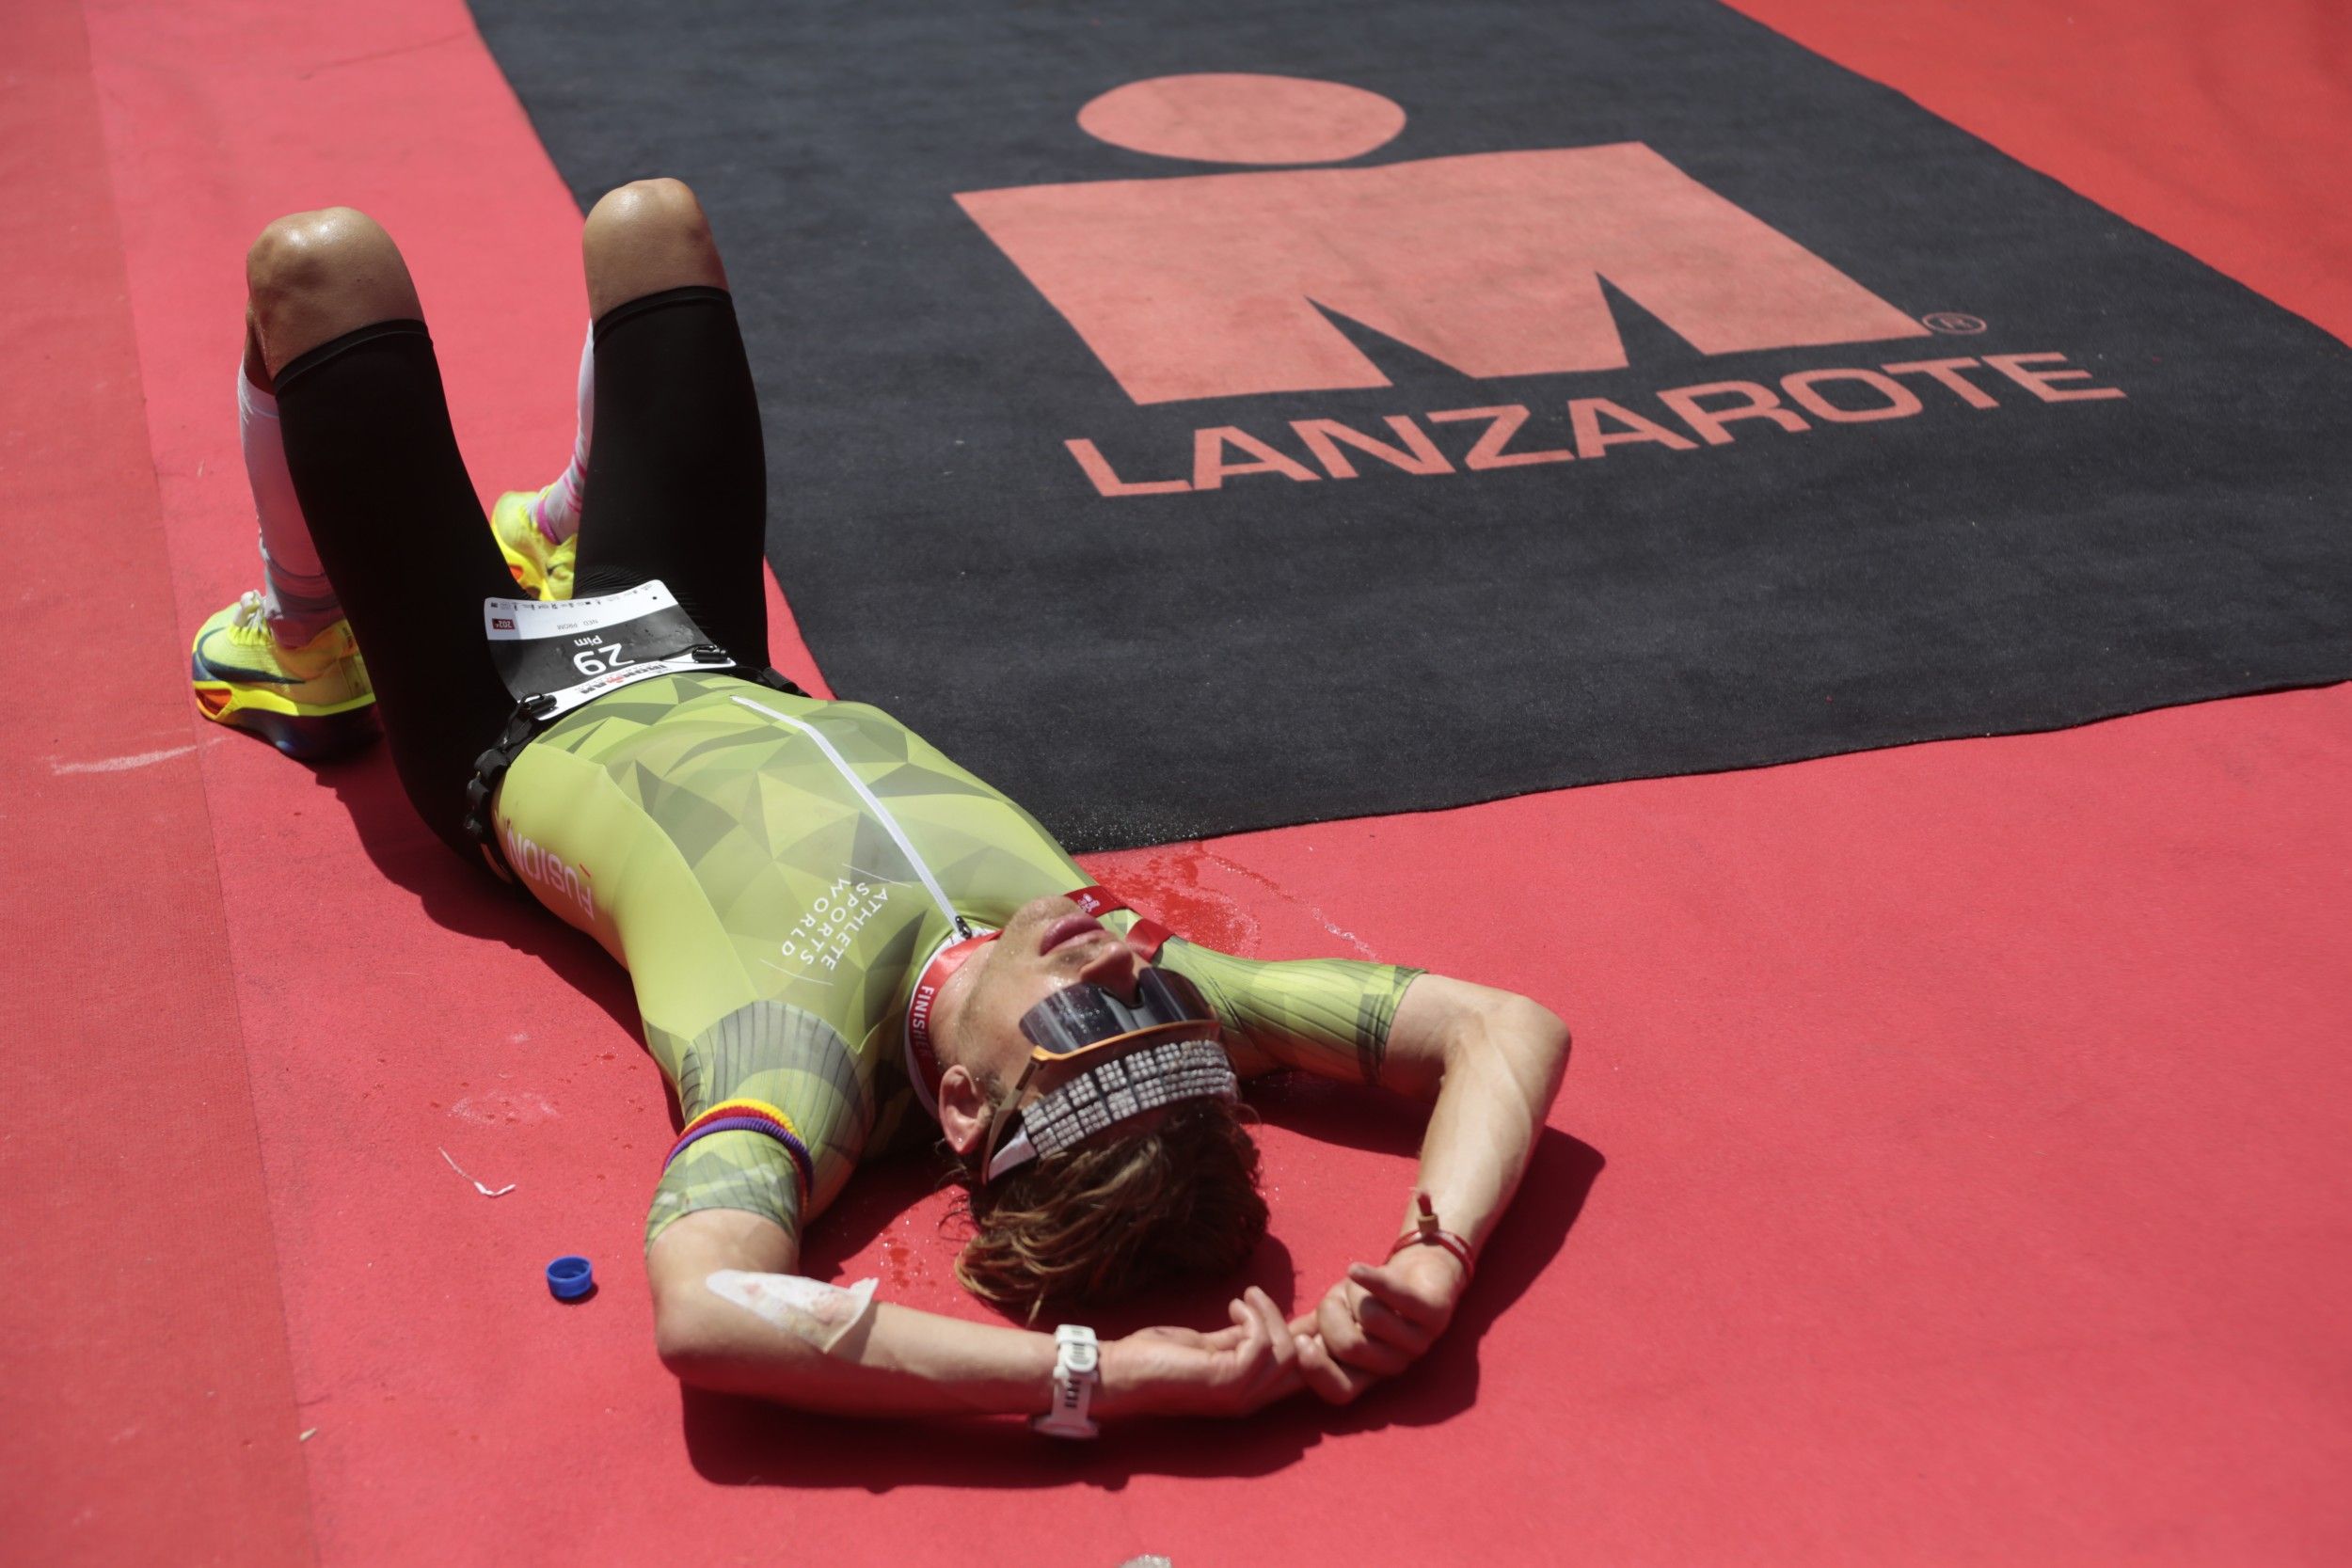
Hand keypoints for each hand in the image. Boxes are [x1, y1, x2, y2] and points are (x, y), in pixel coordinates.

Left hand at [1095, 1286, 1303, 1419]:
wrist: (1121, 1372)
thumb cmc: (1158, 1358)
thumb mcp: (1209, 1345)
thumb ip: (1238, 1338)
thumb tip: (1264, 1320)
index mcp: (1248, 1392)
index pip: (1299, 1373)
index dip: (1310, 1340)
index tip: (1309, 1309)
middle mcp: (1249, 1400)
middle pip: (1304, 1366)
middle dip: (1305, 1329)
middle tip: (1278, 1298)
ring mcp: (1239, 1394)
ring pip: (1287, 1352)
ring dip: (1271, 1314)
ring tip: (1248, 1296)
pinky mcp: (1226, 1381)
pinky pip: (1262, 1343)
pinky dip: (1254, 1316)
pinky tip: (1234, 1304)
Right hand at [1291, 1241, 1466, 1404]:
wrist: (1419, 1270)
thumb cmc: (1371, 1297)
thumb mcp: (1333, 1316)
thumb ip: (1306, 1332)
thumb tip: (1270, 1344)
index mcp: (1366, 1374)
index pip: (1340, 1391)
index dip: (1317, 1372)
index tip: (1299, 1343)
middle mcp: (1393, 1366)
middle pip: (1350, 1348)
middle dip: (1332, 1314)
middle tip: (1335, 1299)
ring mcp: (1418, 1343)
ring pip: (1370, 1319)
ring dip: (1353, 1291)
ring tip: (1358, 1286)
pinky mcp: (1436, 1315)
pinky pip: (1397, 1298)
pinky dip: (1372, 1280)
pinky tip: (1355, 1269)